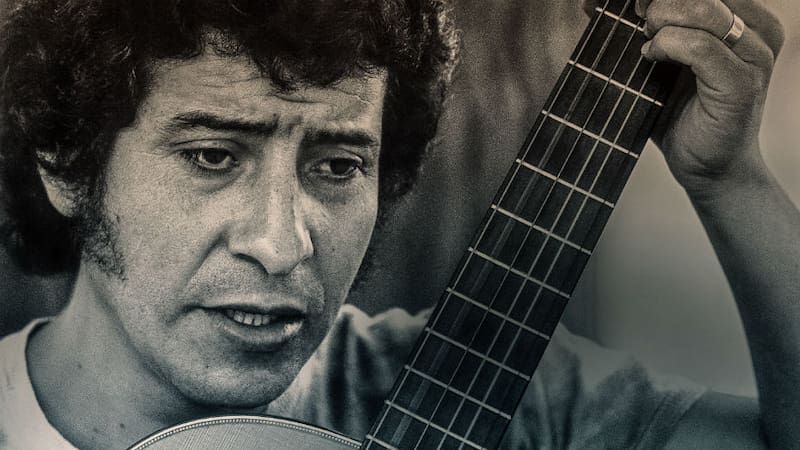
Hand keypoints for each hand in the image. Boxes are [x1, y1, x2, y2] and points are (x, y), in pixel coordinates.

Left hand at [584, 0, 783, 193]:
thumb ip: (640, 29)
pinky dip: (667, 46)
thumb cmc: (681, 115)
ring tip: (645, 41)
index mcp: (746, 17)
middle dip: (659, 1)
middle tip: (637, 17)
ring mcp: (754, 56)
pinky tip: (650, 57)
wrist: (707, 168)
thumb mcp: (658, 61)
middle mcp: (757, 30)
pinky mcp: (741, 85)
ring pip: (702, 10)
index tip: (629, 4)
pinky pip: (699, 47)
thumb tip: (591, 3)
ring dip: (661, 20)